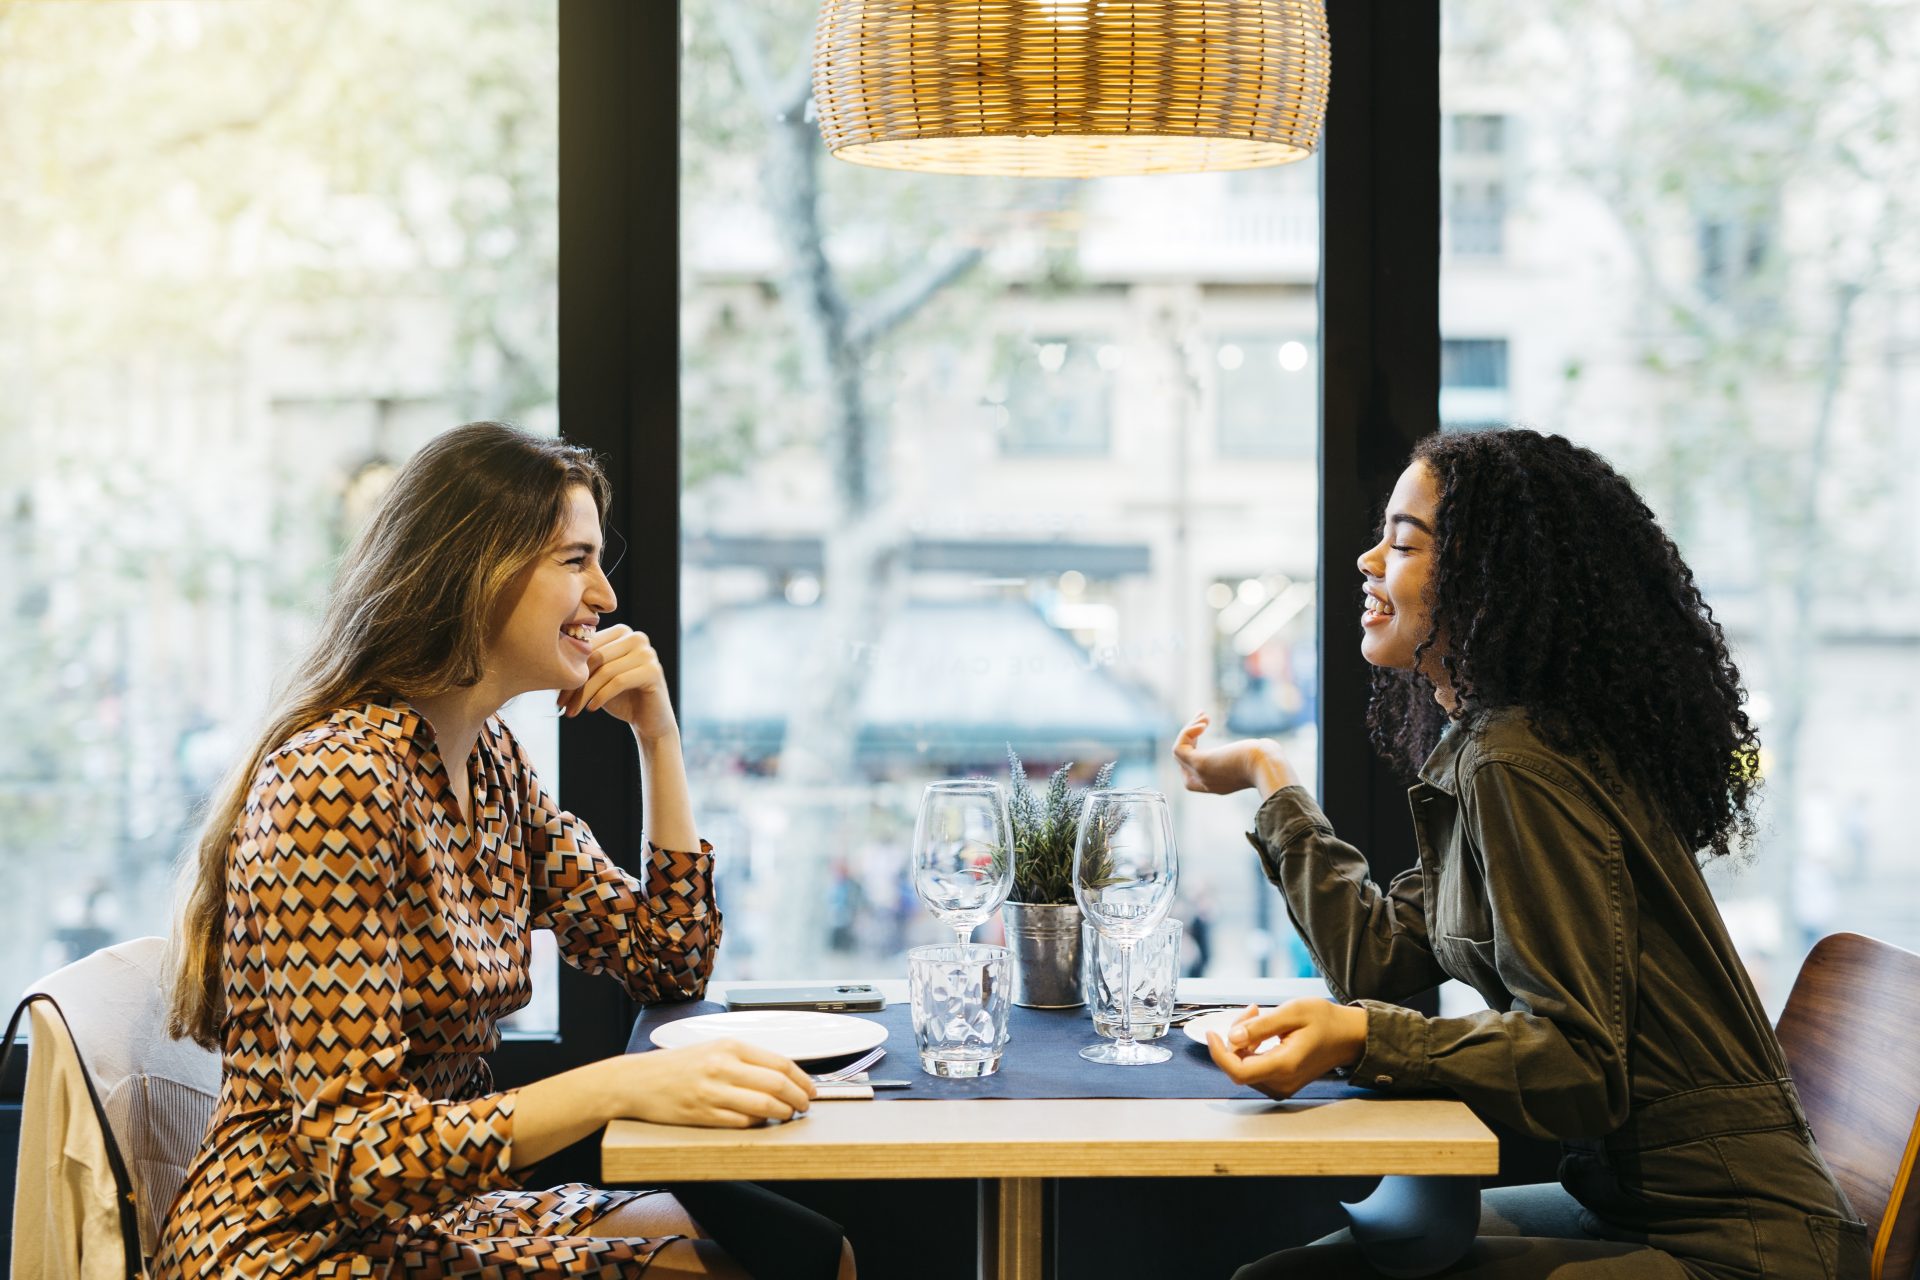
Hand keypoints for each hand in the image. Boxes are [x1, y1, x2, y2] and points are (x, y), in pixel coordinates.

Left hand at [561, 625, 677, 739]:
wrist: (649, 721)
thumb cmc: (620, 698)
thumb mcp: (596, 678)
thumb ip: (581, 666)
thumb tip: (546, 662)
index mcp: (621, 632)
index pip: (587, 646)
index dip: (569, 669)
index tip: (557, 694)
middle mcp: (636, 637)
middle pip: (595, 657)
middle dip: (575, 683)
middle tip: (562, 704)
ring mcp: (648, 652)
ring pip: (605, 671)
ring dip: (585, 694)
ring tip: (573, 711)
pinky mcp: (653, 671)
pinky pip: (618, 682)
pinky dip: (601, 696)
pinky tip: (592, 708)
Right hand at [609, 1040, 816, 1128]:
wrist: (636, 1081)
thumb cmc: (676, 1066)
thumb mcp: (712, 1049)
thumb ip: (744, 1059)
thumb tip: (782, 1075)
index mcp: (729, 1046)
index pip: (780, 1062)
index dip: (802, 1079)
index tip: (811, 1089)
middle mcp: (723, 1066)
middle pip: (778, 1084)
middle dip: (799, 1098)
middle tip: (805, 1106)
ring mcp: (712, 1092)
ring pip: (764, 1106)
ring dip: (783, 1113)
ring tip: (788, 1115)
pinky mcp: (702, 1115)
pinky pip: (742, 1122)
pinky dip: (758, 1124)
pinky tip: (762, 1122)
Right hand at [1172, 713, 1297, 796]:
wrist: (1268, 765)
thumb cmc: (1267, 760)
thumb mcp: (1252, 759)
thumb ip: (1245, 757)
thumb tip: (1251, 747)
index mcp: (1216, 784)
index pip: (1191, 769)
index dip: (1194, 746)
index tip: (1204, 727)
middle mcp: (1205, 783)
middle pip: (1182, 761)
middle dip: (1189, 737)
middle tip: (1203, 718)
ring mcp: (1200, 776)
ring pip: (1178, 753)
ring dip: (1188, 730)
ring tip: (1203, 716)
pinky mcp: (1199, 764)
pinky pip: (1179, 749)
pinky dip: (1187, 733)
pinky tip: (1204, 723)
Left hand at [1205, 999, 1368, 1099]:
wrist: (1348, 1036)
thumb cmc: (1325, 1021)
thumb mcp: (1293, 1012)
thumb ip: (1261, 1027)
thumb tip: (1232, 1038)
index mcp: (1285, 1066)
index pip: (1239, 1071)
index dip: (1219, 1053)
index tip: (1211, 1032)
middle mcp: (1282, 1082)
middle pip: (1239, 1067)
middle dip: (1235, 1038)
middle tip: (1252, 1011)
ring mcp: (1282, 1086)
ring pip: (1245, 1067)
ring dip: (1243, 1041)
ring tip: (1259, 1016)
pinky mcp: (1281, 1083)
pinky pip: (1254, 1068)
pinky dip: (1251, 1048)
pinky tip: (1262, 1030)